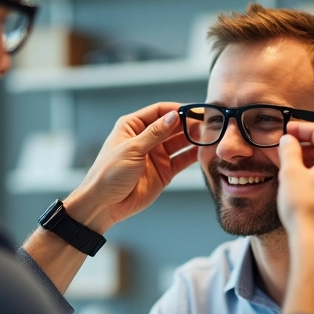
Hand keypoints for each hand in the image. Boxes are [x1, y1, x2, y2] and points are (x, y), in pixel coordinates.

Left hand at [66, 102, 197, 232]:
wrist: (104, 204)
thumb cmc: (109, 173)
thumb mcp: (132, 149)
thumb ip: (155, 133)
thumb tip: (174, 116)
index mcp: (132, 126)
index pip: (159, 111)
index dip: (176, 109)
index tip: (194, 110)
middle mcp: (146, 139)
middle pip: (172, 126)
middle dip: (188, 123)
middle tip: (207, 122)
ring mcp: (156, 155)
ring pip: (179, 142)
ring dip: (193, 138)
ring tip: (209, 135)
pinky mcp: (164, 172)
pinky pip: (182, 160)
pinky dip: (193, 155)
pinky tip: (203, 150)